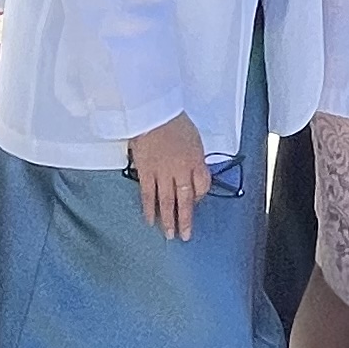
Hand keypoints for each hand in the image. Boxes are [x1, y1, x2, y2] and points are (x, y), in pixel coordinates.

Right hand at [125, 113, 208, 241]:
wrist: (153, 112)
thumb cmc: (173, 120)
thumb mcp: (193, 138)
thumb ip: (194, 157)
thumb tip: (193, 172)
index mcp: (196, 160)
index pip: (202, 186)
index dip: (200, 197)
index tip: (196, 203)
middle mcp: (181, 170)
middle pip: (185, 200)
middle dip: (186, 220)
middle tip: (185, 235)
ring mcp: (163, 173)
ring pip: (167, 202)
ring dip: (168, 220)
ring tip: (169, 234)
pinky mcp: (146, 172)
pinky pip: (148, 195)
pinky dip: (149, 209)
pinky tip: (150, 220)